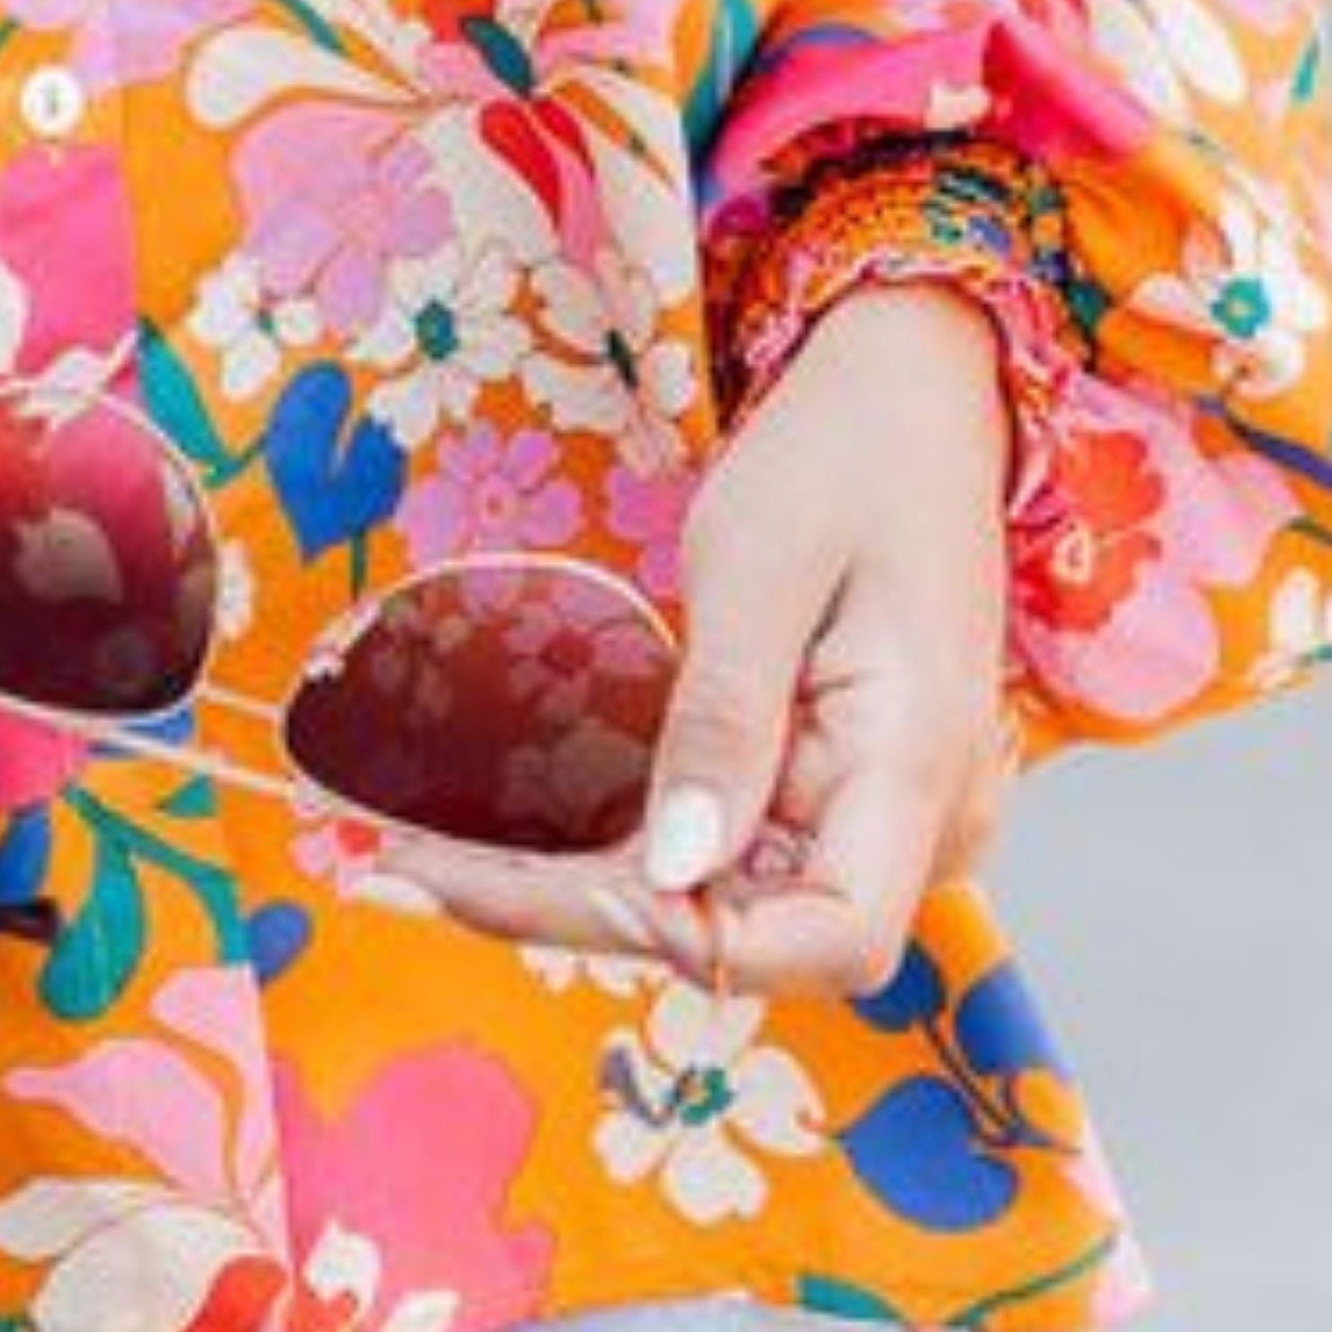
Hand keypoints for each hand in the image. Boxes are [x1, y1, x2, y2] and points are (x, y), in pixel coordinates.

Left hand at [350, 276, 1022, 994]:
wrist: (913, 391)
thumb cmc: (852, 451)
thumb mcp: (759, 567)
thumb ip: (723, 722)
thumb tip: (673, 872)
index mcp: (918, 760)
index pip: (833, 939)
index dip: (697, 941)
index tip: (560, 885)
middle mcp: (918, 814)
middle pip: (755, 933)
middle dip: (583, 911)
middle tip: (412, 874)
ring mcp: (880, 810)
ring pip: (729, 902)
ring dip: (586, 886)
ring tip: (430, 861)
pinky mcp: (835, 788)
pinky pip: (735, 848)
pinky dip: (628, 843)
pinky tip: (520, 836)